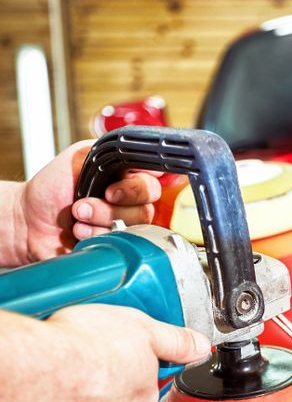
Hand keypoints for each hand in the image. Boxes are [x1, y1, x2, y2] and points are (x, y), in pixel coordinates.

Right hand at [0, 305, 210, 401]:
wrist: (29, 377)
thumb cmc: (78, 350)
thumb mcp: (141, 328)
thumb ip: (174, 341)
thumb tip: (200, 347)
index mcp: (141, 399)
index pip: (143, 388)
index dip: (126, 370)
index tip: (110, 358)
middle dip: (101, 393)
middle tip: (80, 369)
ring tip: (57, 385)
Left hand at [17, 140, 162, 261]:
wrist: (28, 220)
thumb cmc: (50, 188)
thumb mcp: (79, 156)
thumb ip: (109, 152)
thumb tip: (134, 157)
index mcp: (125, 179)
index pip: (152, 183)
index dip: (135, 189)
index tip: (110, 190)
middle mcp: (129, 205)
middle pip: (145, 210)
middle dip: (108, 208)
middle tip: (81, 206)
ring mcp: (123, 229)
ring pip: (132, 230)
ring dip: (99, 224)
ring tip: (76, 220)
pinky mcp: (115, 250)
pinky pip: (120, 248)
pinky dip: (96, 240)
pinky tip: (79, 235)